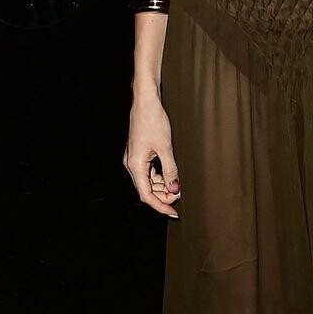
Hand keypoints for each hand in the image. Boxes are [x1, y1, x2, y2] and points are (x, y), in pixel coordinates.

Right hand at [124, 91, 180, 217]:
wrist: (146, 101)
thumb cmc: (153, 120)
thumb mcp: (166, 147)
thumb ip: (171, 170)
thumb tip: (175, 189)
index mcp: (135, 165)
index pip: (146, 195)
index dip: (160, 206)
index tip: (173, 212)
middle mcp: (131, 164)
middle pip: (146, 190)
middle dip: (163, 196)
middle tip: (181, 195)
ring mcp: (134, 158)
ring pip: (148, 181)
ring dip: (162, 186)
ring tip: (178, 185)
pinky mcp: (139, 153)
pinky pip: (148, 171)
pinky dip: (160, 176)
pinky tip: (171, 176)